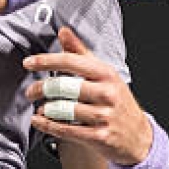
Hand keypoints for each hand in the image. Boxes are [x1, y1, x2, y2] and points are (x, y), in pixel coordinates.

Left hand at [23, 27, 152, 165]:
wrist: (139, 136)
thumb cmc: (116, 99)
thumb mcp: (103, 73)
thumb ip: (80, 52)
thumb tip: (63, 31)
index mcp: (106, 73)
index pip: (71, 61)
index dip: (46, 61)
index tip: (29, 63)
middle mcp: (107, 93)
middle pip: (63, 86)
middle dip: (41, 88)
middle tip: (31, 91)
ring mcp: (104, 116)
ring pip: (63, 109)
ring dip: (46, 108)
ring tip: (40, 107)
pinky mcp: (100, 136)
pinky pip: (66, 129)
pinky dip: (48, 125)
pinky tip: (39, 121)